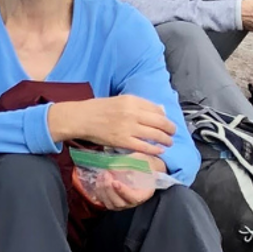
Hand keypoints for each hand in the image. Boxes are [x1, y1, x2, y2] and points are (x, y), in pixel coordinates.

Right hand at [48, 95, 175, 159]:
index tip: (166, 122)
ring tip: (168, 143)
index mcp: (131, 100)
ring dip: (166, 140)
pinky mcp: (122, 141)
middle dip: (170, 129)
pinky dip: (154, 149)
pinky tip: (159, 151)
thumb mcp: (119, 101)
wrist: (80, 118)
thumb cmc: (98, 108)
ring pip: (155, 135)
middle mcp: (132, 113)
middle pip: (160, 122)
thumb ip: (138, 105)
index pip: (157, 109)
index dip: (165, 117)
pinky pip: (144, 146)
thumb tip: (160, 110)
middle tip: (172, 133)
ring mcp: (128, 128)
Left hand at [79, 155, 165, 210]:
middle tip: (106, 174)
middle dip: (109, 188)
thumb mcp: (138, 160)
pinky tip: (100, 178)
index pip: (134, 198)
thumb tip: (112, 169)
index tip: (115, 182)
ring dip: (102, 189)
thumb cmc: (142, 164)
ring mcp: (122, 203)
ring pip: (109, 204)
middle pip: (119, 203)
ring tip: (102, 174)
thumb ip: (128, 164)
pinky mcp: (113, 201)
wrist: (140, 168)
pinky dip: (98, 190)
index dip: (123, 191)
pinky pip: (103, 201)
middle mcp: (133, 202)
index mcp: (144, 193)